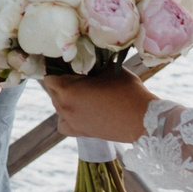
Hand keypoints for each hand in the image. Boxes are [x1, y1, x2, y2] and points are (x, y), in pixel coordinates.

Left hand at [40, 69, 155, 144]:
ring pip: (57, 105)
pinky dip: (66, 117)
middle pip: (52, 91)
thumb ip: (92, 65)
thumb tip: (86, 59)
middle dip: (62, 82)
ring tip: (83, 92)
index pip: (50, 77)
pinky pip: (62, 124)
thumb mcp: (109, 70)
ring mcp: (71, 121)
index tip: (70, 66)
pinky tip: (78, 110)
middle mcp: (64, 107)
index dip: (59, 69)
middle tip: (79, 77)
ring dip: (64, 97)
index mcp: (68, 90)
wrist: (142, 120)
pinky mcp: (80, 132)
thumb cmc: (127, 91)